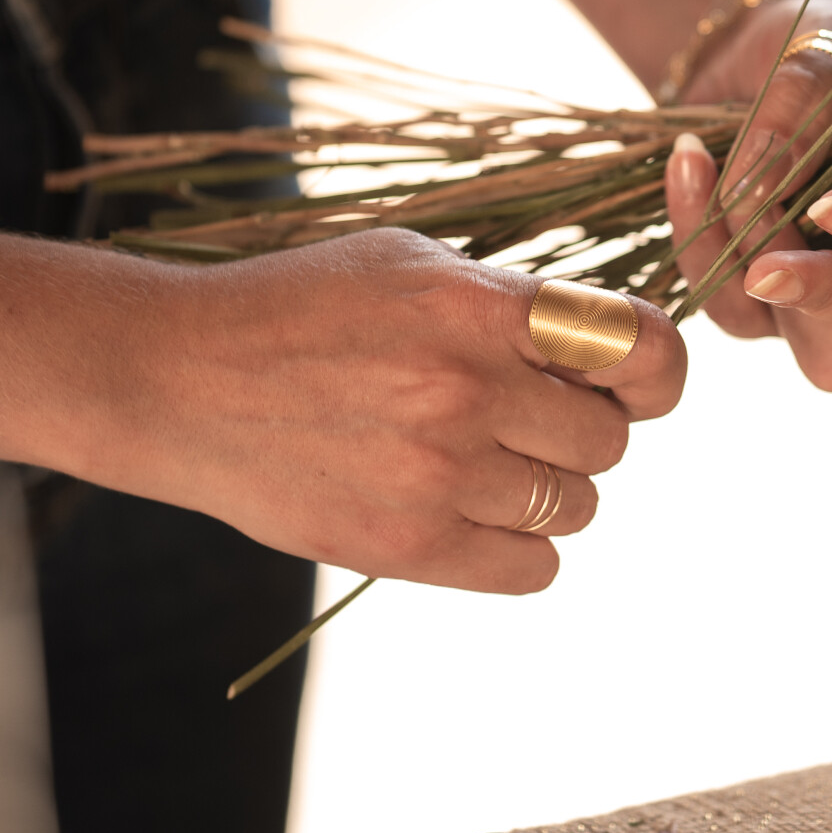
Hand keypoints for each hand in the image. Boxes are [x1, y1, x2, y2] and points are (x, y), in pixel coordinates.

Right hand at [60, 229, 684, 593]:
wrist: (177, 378)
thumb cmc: (302, 307)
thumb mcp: (411, 264)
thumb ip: (513, 301)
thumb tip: (614, 346)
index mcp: (476, 307)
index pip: (639, 348)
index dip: (655, 371)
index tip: (632, 380)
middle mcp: (466, 390)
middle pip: (610, 441)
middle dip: (582, 430)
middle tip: (525, 415)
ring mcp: (436, 474)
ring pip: (577, 507)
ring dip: (550, 490)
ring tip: (486, 460)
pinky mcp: (405, 546)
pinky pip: (532, 568)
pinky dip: (521, 547)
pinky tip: (475, 512)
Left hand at [664, 0, 831, 390]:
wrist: (748, 60)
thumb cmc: (817, 51)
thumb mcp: (822, 49)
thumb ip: (805, 106)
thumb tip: (765, 189)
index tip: (829, 206)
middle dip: (824, 292)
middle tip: (765, 268)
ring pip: (812, 345)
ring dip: (750, 271)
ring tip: (705, 177)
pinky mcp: (771, 310)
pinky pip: (737, 312)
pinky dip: (701, 246)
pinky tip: (687, 167)